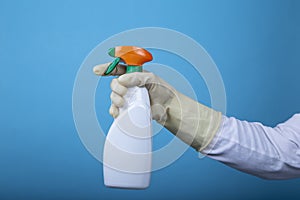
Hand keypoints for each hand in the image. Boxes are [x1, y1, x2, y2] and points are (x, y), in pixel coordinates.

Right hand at [93, 62, 221, 150]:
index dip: (106, 68)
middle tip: (124, 92)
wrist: (169, 109)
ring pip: (114, 97)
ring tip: (122, 103)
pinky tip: (117, 113)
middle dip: (115, 88)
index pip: (118, 69)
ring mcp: (128, 98)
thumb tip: (121, 80)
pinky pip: (116, 109)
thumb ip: (137, 78)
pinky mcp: (129, 109)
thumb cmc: (163, 91)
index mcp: (134, 75)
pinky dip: (114, 111)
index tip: (96, 70)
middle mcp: (129, 86)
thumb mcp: (152, 79)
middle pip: (114, 84)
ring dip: (114, 99)